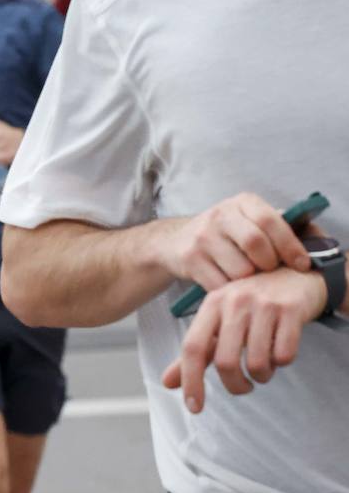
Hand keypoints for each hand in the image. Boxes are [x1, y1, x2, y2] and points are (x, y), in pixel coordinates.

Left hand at [161, 266, 325, 412]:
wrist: (292, 275)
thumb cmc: (250, 304)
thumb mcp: (219, 321)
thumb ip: (197, 352)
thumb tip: (167, 383)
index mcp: (211, 305)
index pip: (193, 348)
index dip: (191, 380)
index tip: (194, 407)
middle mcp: (234, 302)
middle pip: (225, 362)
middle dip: (235, 385)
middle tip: (244, 386)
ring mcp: (263, 305)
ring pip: (258, 364)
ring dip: (262, 376)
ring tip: (264, 367)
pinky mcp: (290, 310)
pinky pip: (285, 356)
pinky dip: (283, 363)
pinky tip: (281, 352)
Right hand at [163, 193, 309, 292]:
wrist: (174, 241)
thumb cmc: (225, 234)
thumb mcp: (248, 220)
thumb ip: (278, 227)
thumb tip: (317, 244)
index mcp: (241, 203)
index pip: (270, 220)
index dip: (290, 245)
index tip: (302, 264)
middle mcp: (219, 215)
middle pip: (256, 244)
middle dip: (268, 264)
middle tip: (268, 271)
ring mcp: (201, 236)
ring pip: (240, 269)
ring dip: (248, 280)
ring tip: (245, 277)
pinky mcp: (189, 258)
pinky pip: (220, 284)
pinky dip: (229, 289)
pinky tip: (227, 283)